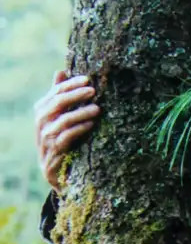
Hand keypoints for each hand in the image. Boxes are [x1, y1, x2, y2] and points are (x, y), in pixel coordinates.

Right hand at [34, 70, 100, 191]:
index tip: (88, 79)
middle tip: (93, 91)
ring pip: (62, 121)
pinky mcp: (53, 153)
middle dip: (76, 95)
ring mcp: (45, 139)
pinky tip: (91, 125)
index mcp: (42, 110)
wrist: (57, 172)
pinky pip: (65, 138)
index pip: (55, 92)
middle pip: (57, 103)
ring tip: (97, 109)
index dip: (71, 84)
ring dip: (81, 113)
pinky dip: (79, 130)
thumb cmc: (62, 138)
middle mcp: (40, 123)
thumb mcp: (61, 116)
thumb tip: (61, 71)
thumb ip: (60, 96)